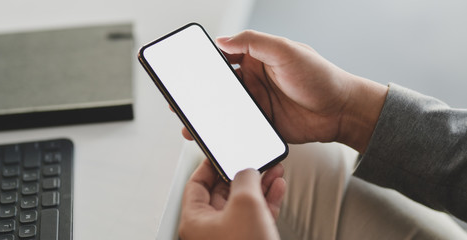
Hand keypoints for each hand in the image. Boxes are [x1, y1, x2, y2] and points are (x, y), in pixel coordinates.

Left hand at [179, 159, 285, 239]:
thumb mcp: (244, 203)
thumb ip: (244, 179)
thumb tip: (247, 170)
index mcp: (195, 220)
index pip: (196, 184)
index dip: (210, 165)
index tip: (221, 153)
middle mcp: (210, 229)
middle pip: (223, 192)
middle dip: (242, 173)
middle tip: (253, 159)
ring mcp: (230, 237)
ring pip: (243, 203)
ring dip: (259, 184)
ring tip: (272, 170)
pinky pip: (256, 216)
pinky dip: (267, 200)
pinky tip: (277, 187)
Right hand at [181, 30, 387, 152]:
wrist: (342, 111)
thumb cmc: (320, 77)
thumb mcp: (286, 50)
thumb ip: (253, 42)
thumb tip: (221, 41)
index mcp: (256, 59)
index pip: (223, 58)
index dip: (203, 64)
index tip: (185, 70)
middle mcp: (253, 81)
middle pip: (219, 87)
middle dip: (199, 93)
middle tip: (178, 101)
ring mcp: (257, 104)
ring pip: (224, 109)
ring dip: (207, 115)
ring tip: (189, 123)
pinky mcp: (262, 124)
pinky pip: (238, 127)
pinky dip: (224, 131)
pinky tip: (212, 136)